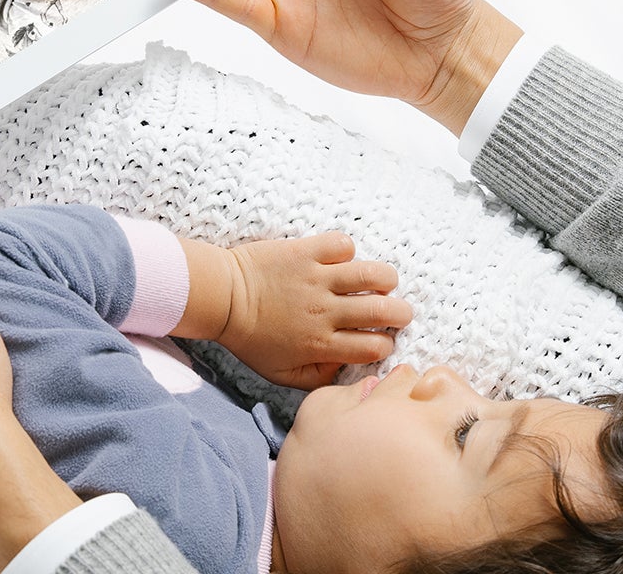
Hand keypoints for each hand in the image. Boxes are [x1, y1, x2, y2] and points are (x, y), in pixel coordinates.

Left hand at [221, 232, 413, 389]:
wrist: (222, 298)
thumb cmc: (250, 338)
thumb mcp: (280, 374)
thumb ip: (316, 379)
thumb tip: (345, 372)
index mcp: (321, 344)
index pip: (373, 347)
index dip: (385, 345)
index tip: (381, 340)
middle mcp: (324, 312)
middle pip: (382, 311)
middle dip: (400, 313)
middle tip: (398, 312)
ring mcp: (317, 279)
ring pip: (371, 274)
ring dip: (385, 279)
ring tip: (382, 282)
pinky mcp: (306, 252)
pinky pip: (342, 245)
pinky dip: (347, 250)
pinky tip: (340, 259)